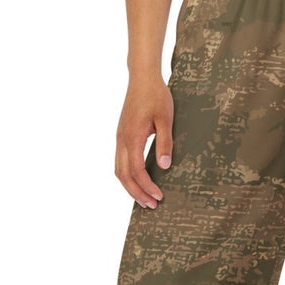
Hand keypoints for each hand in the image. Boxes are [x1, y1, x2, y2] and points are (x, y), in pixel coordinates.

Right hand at [116, 72, 173, 208]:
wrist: (142, 78)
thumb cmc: (156, 96)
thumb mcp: (165, 119)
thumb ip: (164, 143)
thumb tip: (165, 166)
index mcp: (132, 137)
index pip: (137, 170)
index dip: (147, 186)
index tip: (159, 196)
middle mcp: (121, 140)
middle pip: (123, 175)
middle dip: (136, 193)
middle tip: (151, 205)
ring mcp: (119, 138)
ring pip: (119, 170)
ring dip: (130, 186)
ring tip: (144, 198)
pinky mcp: (121, 136)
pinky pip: (120, 161)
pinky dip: (127, 175)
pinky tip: (138, 180)